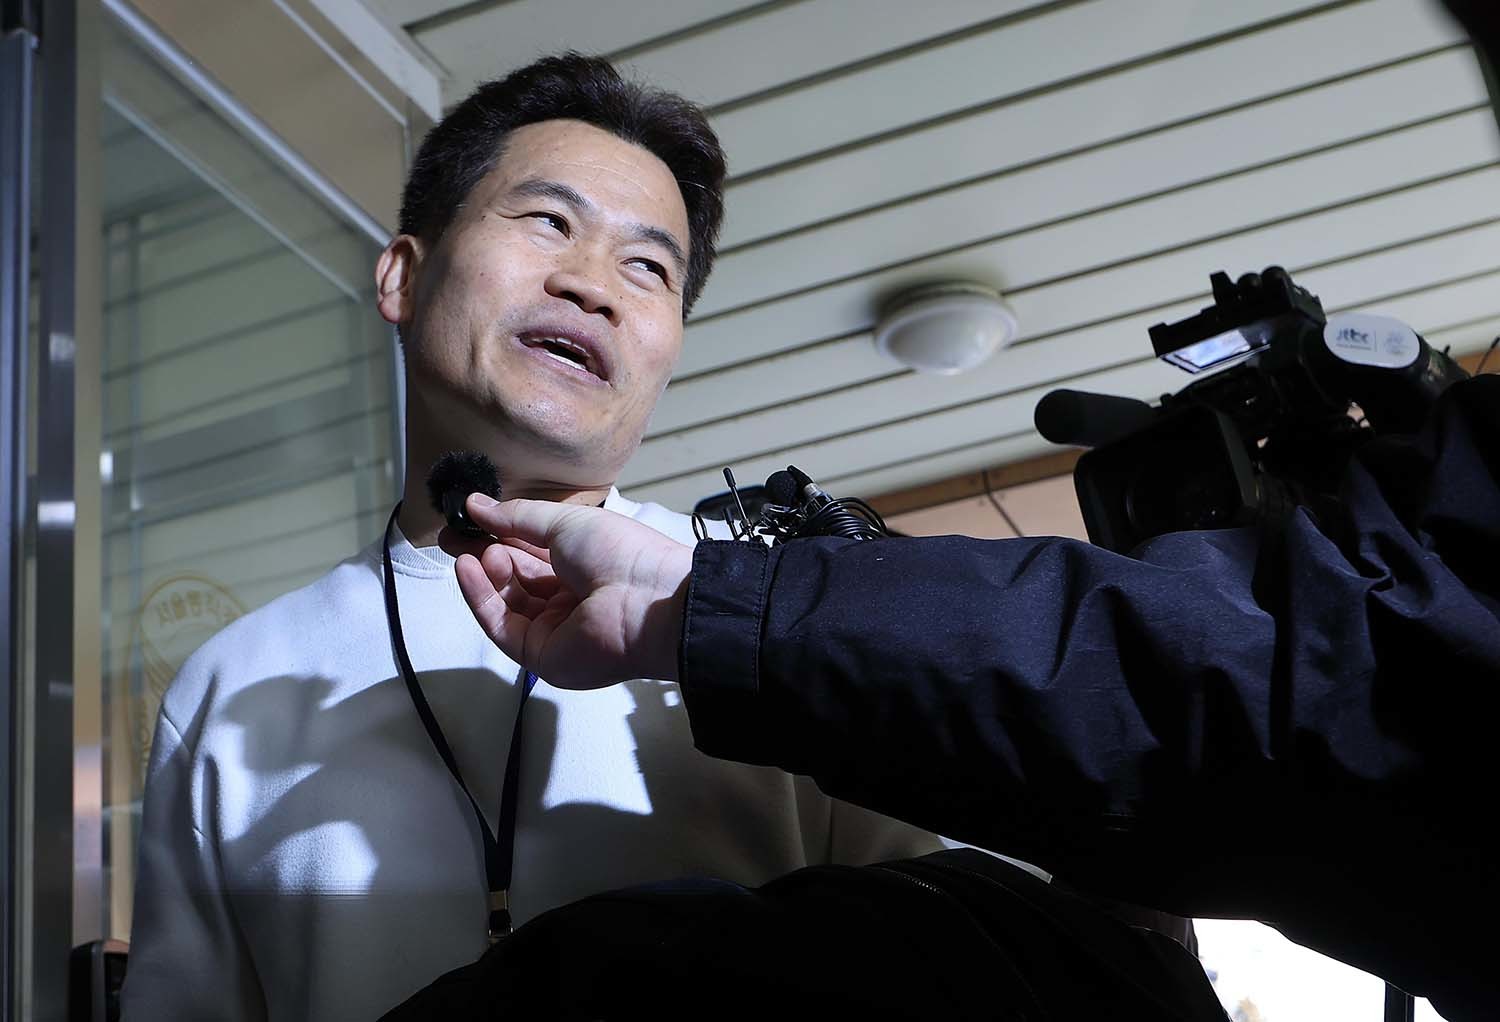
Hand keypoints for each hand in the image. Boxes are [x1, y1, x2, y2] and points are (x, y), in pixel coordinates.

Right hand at [444, 496, 692, 688]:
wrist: (649, 600)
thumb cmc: (619, 552)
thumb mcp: (566, 522)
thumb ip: (518, 517)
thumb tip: (476, 504)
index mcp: (583, 565)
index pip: (530, 552)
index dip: (499, 535)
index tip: (466, 520)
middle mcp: (568, 598)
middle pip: (515, 578)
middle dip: (485, 555)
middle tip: (452, 536)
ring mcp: (554, 629)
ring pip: (505, 602)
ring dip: (485, 574)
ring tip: (472, 552)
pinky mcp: (540, 655)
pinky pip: (501, 626)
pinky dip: (481, 598)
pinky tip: (467, 570)